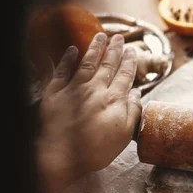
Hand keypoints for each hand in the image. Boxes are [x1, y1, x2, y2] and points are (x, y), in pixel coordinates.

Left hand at [36, 32, 140, 192]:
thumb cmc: (96, 150)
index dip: (130, 62)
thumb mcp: (124, 135)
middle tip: (119, 38)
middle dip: (114, 50)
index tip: (133, 50)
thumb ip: (133, 112)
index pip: (125, 75)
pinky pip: (62, 70)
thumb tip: (137, 93)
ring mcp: (74, 89)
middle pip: (107, 65)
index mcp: (114, 100)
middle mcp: (95, 89)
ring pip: (87, 62)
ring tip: (101, 35)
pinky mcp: (55, 93)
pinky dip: (67, 58)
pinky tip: (72, 49)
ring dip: (95, 48)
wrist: (62, 156)